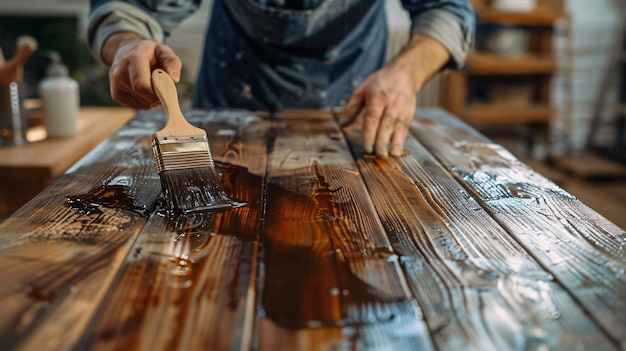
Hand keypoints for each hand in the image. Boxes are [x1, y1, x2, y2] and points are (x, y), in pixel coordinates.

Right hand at [102, 32, 181, 109]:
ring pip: (144, 103)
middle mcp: (120, 73)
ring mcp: (116, 85)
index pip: (142, 85)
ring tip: (152, 84)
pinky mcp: (116, 95)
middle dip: (159, 94)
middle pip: (145, 97)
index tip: (167, 88)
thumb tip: (174, 79)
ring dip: (153, 98)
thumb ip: (172, 62)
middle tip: (162, 84)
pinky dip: (146, 101)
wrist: (126, 51)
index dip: (158, 92)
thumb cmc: (149, 53)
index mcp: (132, 60)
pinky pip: (138, 106)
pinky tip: (144, 89)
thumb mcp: (163, 51)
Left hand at [339, 34, 450, 157]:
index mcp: (377, 99)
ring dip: (393, 144)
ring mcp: (401, 111)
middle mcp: (391, 106)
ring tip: (389, 156)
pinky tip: (396, 152)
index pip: (372, 120)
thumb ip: (351, 108)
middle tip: (377, 156)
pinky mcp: (409, 115)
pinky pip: (404, 130)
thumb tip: (341, 124)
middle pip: (385, 127)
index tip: (367, 148)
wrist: (405, 74)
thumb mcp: (362, 90)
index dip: (370, 135)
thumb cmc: (379, 83)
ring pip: (397, 130)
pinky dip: (401, 142)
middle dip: (381, 143)